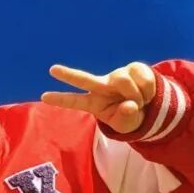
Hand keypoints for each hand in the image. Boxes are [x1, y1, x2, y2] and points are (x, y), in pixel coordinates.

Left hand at [41, 62, 155, 134]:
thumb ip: (125, 118)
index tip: (44, 97)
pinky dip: (148, 91)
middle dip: (68, 74)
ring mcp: (116, 75)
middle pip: (83, 79)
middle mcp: (102, 86)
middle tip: (52, 69)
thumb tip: (129, 105)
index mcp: (94, 102)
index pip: (74, 101)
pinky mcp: (134, 67)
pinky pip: (143, 79)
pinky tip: (146, 93)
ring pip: (123, 82)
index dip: (61, 99)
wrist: (149, 105)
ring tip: (139, 102)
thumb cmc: (130, 116)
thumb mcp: (126, 124)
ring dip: (137, 96)